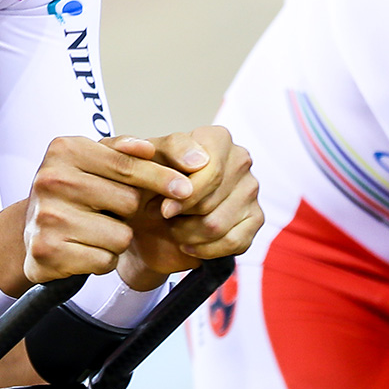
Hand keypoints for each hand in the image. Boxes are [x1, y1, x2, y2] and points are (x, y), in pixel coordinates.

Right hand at [11, 135, 196, 284]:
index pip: (127, 165)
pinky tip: (83, 249)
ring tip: (93, 231)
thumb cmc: (72, 192)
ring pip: (120, 236)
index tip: (186, 188)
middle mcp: (50, 179)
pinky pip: (104, 261)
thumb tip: (148, 147)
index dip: (161, 177)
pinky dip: (102, 260)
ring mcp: (46, 217)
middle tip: (106, 212)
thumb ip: (123, 151)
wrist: (28, 232)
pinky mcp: (47, 252)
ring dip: (116, 239)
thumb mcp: (93, 161)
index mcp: (64, 149)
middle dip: (128, 212)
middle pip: (128, 202)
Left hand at [104, 127, 263, 284]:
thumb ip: (135, 150)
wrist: (148, 221)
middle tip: (163, 216)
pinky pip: (233, 243)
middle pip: (210, 199)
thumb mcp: (134, 165)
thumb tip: (158, 153)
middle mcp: (240, 159)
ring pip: (216, 224)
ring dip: (186, 234)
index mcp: (216, 138)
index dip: (182, 194)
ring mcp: (250, 190)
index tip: (163, 208)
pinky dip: (204, 249)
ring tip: (174, 227)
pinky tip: (188, 244)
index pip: (207, 168)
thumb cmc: (145, 186)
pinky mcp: (255, 219)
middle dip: (180, 216)